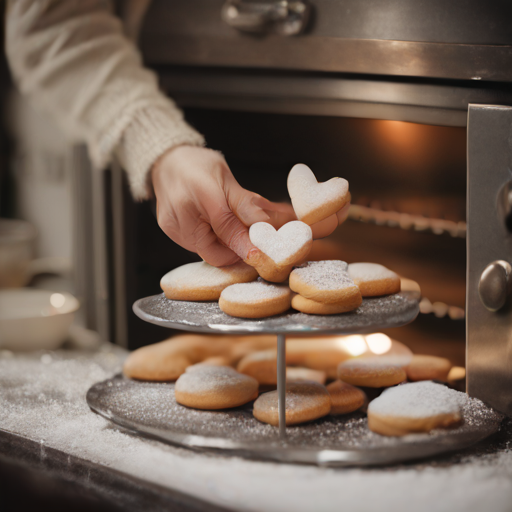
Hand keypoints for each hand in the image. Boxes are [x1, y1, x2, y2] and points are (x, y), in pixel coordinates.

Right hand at [151, 146, 294, 266]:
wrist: (167, 161)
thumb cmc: (200, 167)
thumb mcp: (228, 180)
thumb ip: (247, 206)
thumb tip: (269, 225)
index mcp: (202, 193)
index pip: (228, 231)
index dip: (247, 246)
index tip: (262, 254)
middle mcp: (182, 212)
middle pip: (216, 251)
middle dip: (234, 249)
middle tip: (248, 239)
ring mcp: (173, 225)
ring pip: (206, 252)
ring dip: (222, 245)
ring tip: (228, 225)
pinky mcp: (170, 232)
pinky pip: (195, 247)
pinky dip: (209, 241)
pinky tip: (212, 225)